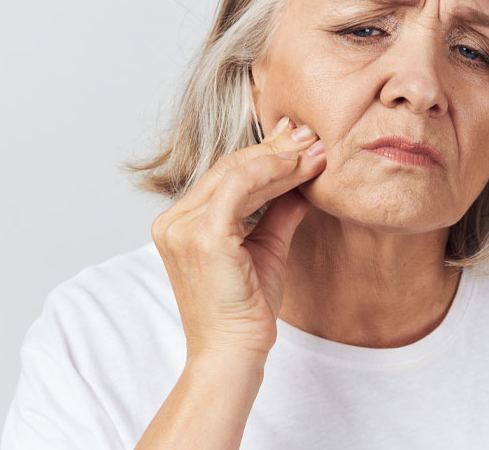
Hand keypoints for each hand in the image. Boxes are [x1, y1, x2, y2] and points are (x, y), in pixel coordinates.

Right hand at [150, 116, 325, 360]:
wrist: (233, 353)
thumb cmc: (246, 309)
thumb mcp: (266, 248)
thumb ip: (278, 212)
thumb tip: (303, 181)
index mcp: (181, 223)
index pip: (224, 175)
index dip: (263, 155)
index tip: (297, 141)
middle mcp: (173, 221)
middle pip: (228, 167)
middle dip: (274, 149)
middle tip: (310, 136)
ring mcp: (182, 227)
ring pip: (236, 172)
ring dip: (280, 159)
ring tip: (314, 149)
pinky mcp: (202, 236)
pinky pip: (240, 188)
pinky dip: (272, 173)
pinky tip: (300, 168)